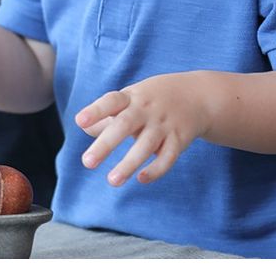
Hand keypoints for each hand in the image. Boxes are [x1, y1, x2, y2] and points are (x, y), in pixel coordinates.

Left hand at [75, 72, 211, 186]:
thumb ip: (106, 114)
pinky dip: (156, 169)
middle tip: (87, 162)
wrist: (196, 95)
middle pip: (125, 125)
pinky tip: (141, 179)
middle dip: (106, 145)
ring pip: (146, 145)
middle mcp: (146, 110)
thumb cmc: (151, 100)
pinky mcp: (179, 139)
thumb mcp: (129, 99)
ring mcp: (164, 124)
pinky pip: (168, 157)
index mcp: (131, 97)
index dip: (95, 111)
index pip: (111, 101)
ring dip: (129, 164)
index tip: (79, 121)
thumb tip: (83, 127)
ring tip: (112, 181)